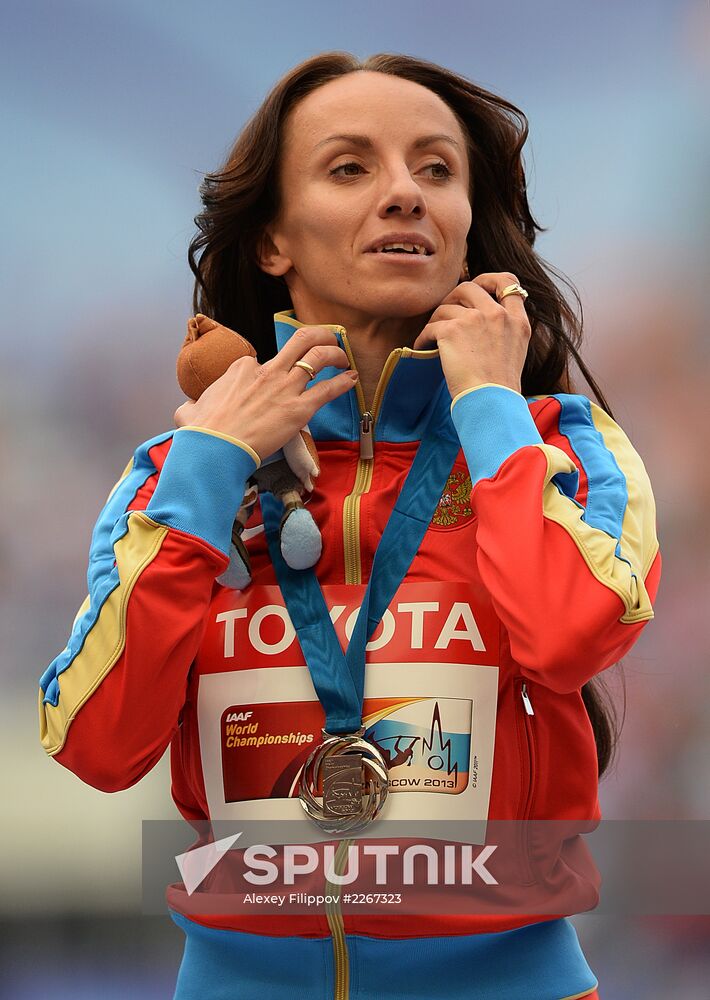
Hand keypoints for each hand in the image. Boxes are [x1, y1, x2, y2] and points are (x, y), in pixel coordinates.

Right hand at [173, 326, 356, 460]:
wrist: (215, 448)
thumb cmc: (202, 432)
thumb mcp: (189, 410)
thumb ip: (192, 405)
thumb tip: (189, 409)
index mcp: (242, 368)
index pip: (263, 360)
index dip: (272, 370)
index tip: (276, 381)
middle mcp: (266, 371)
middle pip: (300, 340)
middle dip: (319, 335)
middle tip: (328, 339)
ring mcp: (284, 388)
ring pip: (319, 357)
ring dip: (336, 354)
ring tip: (344, 358)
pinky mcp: (299, 409)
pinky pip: (328, 388)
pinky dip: (343, 382)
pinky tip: (351, 379)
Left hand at [412, 272, 530, 397]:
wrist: (491, 402)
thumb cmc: (499, 387)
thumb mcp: (516, 351)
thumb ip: (505, 330)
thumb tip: (481, 317)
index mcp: (517, 321)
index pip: (509, 283)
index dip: (491, 280)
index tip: (479, 287)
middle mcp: (498, 315)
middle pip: (469, 286)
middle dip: (454, 296)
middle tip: (446, 313)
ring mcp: (475, 320)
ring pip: (445, 306)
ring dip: (437, 320)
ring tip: (433, 336)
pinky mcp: (452, 330)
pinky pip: (430, 326)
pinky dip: (423, 337)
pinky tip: (423, 347)